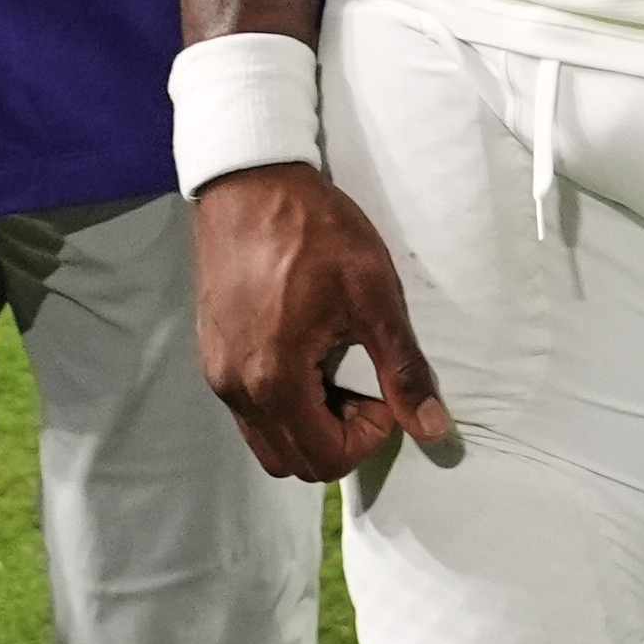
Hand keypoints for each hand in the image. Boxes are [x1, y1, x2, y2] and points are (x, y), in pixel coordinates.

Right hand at [194, 164, 451, 480]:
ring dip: (310, 425)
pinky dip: (285, 405)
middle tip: (364, 389)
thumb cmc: (314, 231)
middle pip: (292, 461)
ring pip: (267, 440)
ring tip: (337, 372)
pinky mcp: (211, 354)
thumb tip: (432, 427)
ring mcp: (217, 373)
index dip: (368, 439)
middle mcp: (235, 387)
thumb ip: (403, 368)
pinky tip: (309, 357)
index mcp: (274, 378)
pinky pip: (249, 410)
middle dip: (338, 440)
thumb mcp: (373, 295)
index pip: (325, 459)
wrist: (250, 182)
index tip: (385, 394)